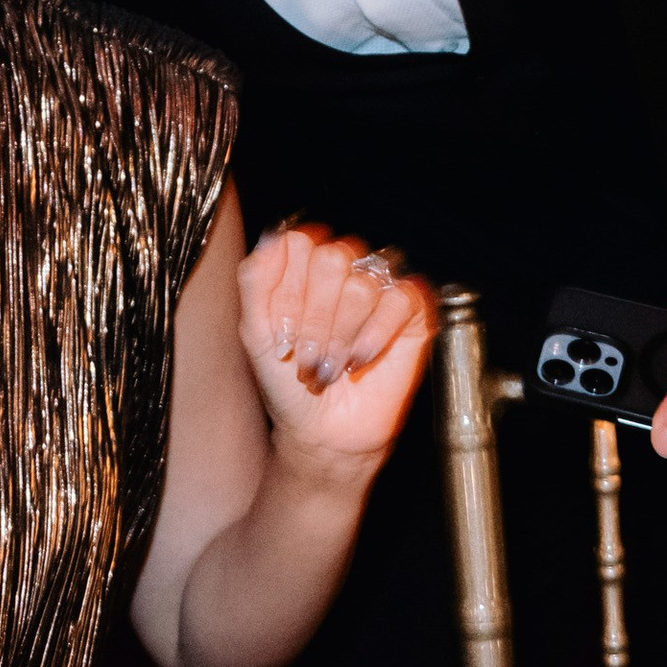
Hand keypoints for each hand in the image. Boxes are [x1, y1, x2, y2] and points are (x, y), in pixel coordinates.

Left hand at [239, 222, 436, 471]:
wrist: (322, 431)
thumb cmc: (288, 382)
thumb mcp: (255, 333)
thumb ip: (255, 279)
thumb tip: (272, 235)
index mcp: (306, 265)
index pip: (299, 242)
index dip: (289, 291)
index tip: (283, 334)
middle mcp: (345, 268)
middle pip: (332, 258)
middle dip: (315, 318)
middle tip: (308, 356)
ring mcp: (380, 286)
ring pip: (363, 285)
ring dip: (341, 336)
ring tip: (332, 366)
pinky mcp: (412, 310)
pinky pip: (400, 300)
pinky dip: (375, 336)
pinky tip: (360, 361)